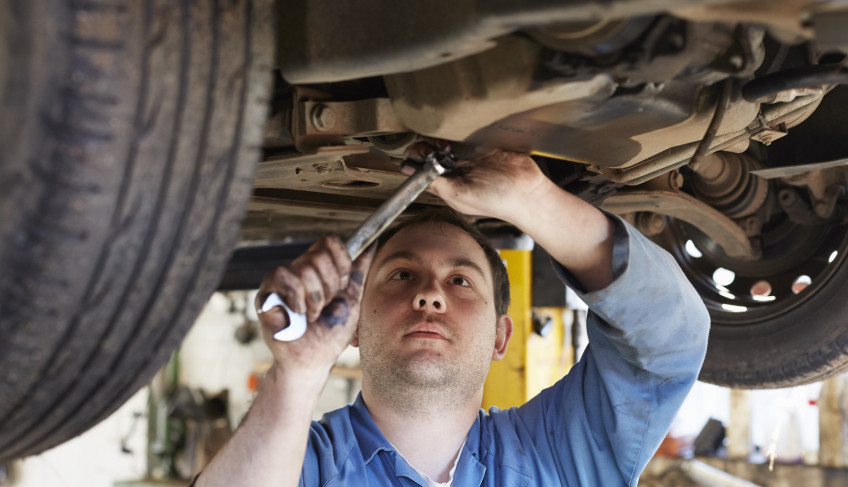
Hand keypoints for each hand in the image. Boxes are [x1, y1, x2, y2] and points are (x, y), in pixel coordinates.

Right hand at [255, 235, 375, 375]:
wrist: (314, 359)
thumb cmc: (331, 333)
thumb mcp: (352, 298)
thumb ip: (359, 270)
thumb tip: (373, 243)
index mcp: (320, 268)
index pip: (329, 241)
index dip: (341, 263)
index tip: (342, 287)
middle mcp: (299, 269)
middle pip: (319, 255)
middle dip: (329, 286)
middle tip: (325, 306)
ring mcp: (282, 279)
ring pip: (304, 269)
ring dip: (315, 298)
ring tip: (312, 315)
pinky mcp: (266, 291)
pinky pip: (282, 275)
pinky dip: (297, 298)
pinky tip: (298, 314)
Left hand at [404, 144, 548, 223]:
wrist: (526, 191)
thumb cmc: (496, 201)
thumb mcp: (459, 195)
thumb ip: (436, 184)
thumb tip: (410, 173)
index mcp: (448, 184)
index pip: (422, 169)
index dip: (415, 160)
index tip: (416, 156)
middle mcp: (456, 169)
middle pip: (431, 152)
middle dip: (426, 147)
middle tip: (431, 147)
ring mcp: (469, 156)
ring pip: (446, 140)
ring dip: (441, 137)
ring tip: (444, 141)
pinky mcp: (482, 144)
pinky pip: (465, 133)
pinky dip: (459, 130)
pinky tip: (458, 132)